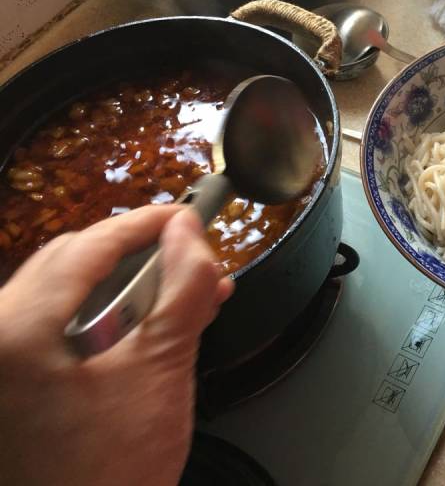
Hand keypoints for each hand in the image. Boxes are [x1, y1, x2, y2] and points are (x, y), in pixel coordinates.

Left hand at [0, 206, 233, 485]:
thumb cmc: (108, 475)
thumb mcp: (160, 374)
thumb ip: (181, 293)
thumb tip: (188, 234)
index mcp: (16, 332)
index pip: (88, 247)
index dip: (146, 224)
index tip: (186, 217)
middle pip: (73, 266)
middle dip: (140, 260)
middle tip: (192, 260)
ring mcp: (0, 363)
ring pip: (68, 298)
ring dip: (130, 293)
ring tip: (186, 300)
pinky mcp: (11, 383)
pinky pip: (60, 330)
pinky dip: (107, 324)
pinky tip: (151, 330)